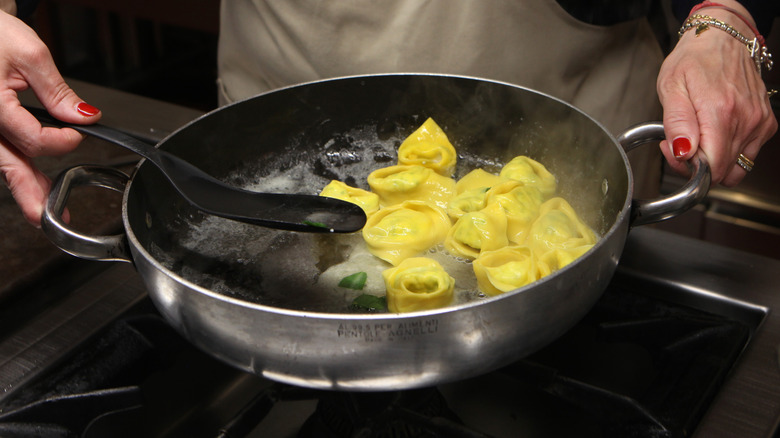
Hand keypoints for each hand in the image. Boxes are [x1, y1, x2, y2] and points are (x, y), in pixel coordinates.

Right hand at [0, 10, 100, 225]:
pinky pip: (0, 155)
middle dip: (31, 193)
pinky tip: (32, 186)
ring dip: (24, 188)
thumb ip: (58, 91)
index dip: (62, 141)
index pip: (32, 138)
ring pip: (4, 164)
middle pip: (9, 165)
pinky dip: (17, 171)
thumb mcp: (31, 54)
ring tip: (46, 212)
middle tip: (51, 218)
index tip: (79, 134)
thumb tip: (84, 116)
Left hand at [657, 3, 776, 185]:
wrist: (721, 38)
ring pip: (735, 167)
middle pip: (722, 170)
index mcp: (720, 110)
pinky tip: (714, 134)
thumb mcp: (671, 87)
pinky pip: (746, 156)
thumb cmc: (693, 59)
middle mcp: (745, 118)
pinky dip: (729, 152)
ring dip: (713, 160)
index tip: (677, 151)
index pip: (712, 166)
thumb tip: (683, 152)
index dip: (689, 169)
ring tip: (697, 137)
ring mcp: (758, 122)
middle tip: (681, 142)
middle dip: (697, 165)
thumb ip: (676, 123)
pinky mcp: (765, 123)